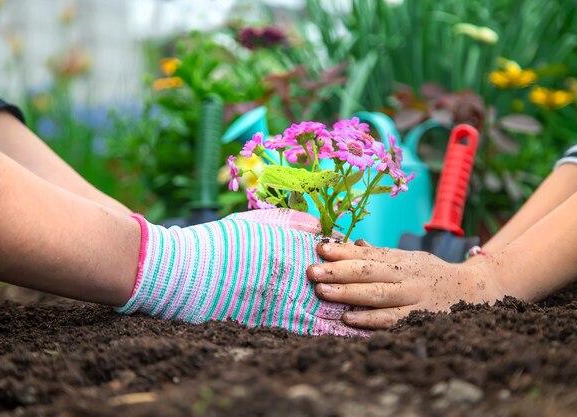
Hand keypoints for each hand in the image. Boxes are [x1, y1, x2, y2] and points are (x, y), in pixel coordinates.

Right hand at [118, 209, 368, 336]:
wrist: (191, 271)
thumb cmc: (223, 242)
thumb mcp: (258, 221)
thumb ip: (291, 221)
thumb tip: (319, 226)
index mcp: (296, 247)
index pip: (335, 256)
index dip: (354, 262)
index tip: (369, 263)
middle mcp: (298, 273)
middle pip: (339, 284)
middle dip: (364, 292)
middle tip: (384, 296)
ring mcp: (287, 297)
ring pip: (331, 309)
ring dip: (355, 317)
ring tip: (379, 323)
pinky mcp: (275, 319)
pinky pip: (309, 330)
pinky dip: (330, 335)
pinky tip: (344, 339)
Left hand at [306, 240, 504, 328]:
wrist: (477, 289)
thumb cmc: (434, 274)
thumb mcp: (410, 258)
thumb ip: (382, 254)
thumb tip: (354, 244)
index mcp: (401, 259)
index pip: (368, 253)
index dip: (343, 251)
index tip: (320, 247)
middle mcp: (405, 275)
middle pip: (368, 271)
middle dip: (338, 270)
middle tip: (312, 269)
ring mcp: (412, 297)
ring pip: (377, 294)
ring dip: (348, 293)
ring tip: (322, 290)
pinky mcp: (418, 318)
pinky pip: (391, 319)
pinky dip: (369, 319)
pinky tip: (348, 318)